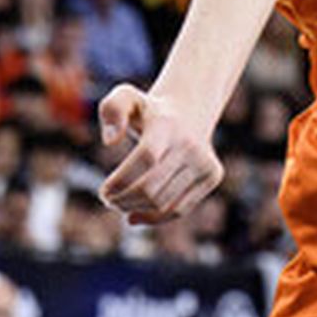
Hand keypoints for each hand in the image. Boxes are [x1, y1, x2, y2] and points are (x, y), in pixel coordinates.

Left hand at [98, 83, 222, 225]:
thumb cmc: (149, 110)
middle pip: (151, 188)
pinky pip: (180, 209)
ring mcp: (205, 159)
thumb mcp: (125, 99)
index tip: (104, 191)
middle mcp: (190, 142)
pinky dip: (154, 218)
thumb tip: (110, 141)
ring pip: (164, 204)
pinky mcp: (213, 175)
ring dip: (136, 210)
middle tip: (110, 201)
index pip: (145, 158)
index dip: (121, 181)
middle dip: (124, 201)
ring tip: (122, 204)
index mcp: (167, 124)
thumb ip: (112, 109)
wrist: (190, 109)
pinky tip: (136, 214)